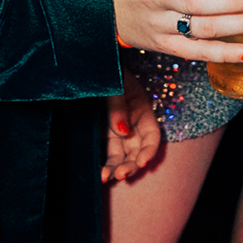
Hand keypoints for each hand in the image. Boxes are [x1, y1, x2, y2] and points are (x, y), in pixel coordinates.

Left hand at [102, 68, 161, 183]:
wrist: (91, 65)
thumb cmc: (107, 72)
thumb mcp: (115, 86)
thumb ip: (118, 107)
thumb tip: (122, 132)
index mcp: (141, 110)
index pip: (152, 136)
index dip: (149, 151)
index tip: (141, 162)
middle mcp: (131, 123)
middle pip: (136, 150)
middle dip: (131, 165)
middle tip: (120, 174)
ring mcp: (116, 129)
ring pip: (121, 155)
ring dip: (116, 168)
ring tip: (105, 177)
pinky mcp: (101, 133)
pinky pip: (106, 152)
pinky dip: (104, 164)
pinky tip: (99, 173)